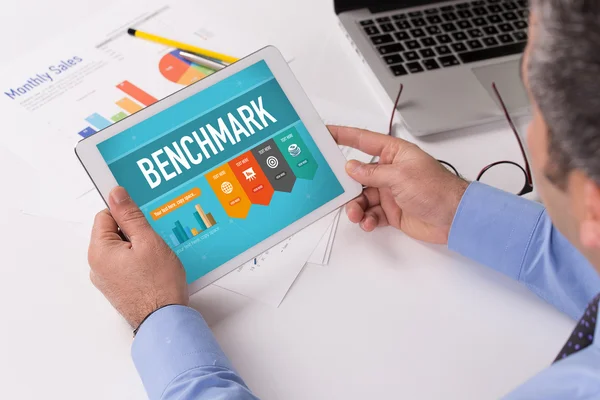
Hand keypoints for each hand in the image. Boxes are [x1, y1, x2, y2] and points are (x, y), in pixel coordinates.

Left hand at [88, 186, 187, 328]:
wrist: (165, 320)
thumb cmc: (159, 285)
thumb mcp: (148, 241)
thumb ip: (130, 216)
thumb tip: (117, 194)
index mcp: (100, 251)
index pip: (105, 215)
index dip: (126, 212)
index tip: (141, 214)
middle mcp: (97, 266)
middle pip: (112, 232)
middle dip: (134, 230)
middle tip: (153, 238)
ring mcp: (106, 278)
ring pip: (120, 248)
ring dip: (137, 246)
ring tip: (156, 255)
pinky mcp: (117, 287)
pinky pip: (124, 264)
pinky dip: (138, 260)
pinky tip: (154, 266)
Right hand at [329, 126, 468, 243]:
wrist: (454, 218)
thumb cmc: (436, 189)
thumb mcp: (400, 176)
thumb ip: (372, 172)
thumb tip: (351, 167)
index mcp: (393, 153)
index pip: (363, 140)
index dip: (343, 135)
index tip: (325, 133)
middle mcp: (390, 171)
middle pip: (358, 174)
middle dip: (345, 184)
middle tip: (334, 190)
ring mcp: (390, 192)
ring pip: (361, 197)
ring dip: (356, 206)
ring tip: (357, 214)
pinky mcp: (391, 211)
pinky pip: (371, 213)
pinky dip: (367, 219)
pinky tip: (369, 222)